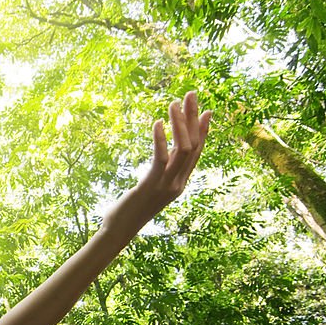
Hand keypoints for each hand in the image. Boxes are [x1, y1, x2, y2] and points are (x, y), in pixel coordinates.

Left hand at [104, 91, 211, 230]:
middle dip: (193, 118)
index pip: (197, 152)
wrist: (118, 230)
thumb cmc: (130, 209)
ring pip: (183, 149)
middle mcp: (178, 183)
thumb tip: (163, 158)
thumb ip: (159, 173)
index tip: (207, 110)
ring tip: (173, 103)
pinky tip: (156, 123)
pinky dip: (160, 138)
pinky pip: (161, 158)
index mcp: (180, 183)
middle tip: (192, 94)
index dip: (203, 131)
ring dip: (179, 124)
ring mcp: (167, 185)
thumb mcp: (150, 187)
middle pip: (193, 145)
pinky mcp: (151, 185)